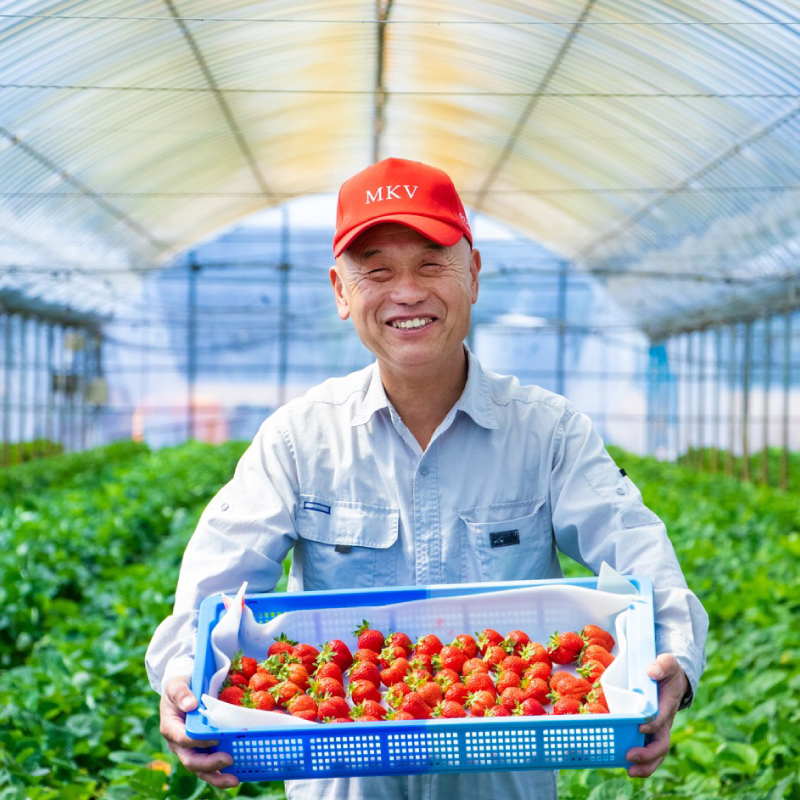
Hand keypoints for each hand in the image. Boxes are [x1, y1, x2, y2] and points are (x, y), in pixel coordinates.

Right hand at [159, 675, 238, 788]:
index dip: (198, 741)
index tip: (215, 739)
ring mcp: (189, 750)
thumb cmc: (179, 687)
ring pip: (200, 769)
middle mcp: (178, 744)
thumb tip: (191, 704)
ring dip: (217, 777)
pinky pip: (208, 766)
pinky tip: (236, 774)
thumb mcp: (176, 685)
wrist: (182, 691)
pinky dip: (220, 772)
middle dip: (209, 765)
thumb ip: (181, 693)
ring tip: (234, 781)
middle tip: (228, 760)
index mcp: (171, 728)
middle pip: (191, 761)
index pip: (183, 739)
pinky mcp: (200, 751)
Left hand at [625, 653, 688, 778]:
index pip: (662, 719)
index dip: (652, 725)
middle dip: (647, 754)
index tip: (640, 727)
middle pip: (661, 744)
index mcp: (668, 705)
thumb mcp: (668, 662)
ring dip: (645, 765)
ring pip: (656, 753)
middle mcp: (664, 722)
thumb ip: (662, 665)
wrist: (672, 678)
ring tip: (629, 771)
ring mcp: (658, 729)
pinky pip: (647, 749)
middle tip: (630, 757)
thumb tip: (651, 672)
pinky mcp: (650, 731)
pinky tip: (624, 763)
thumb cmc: (668, 671)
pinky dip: (639, 760)